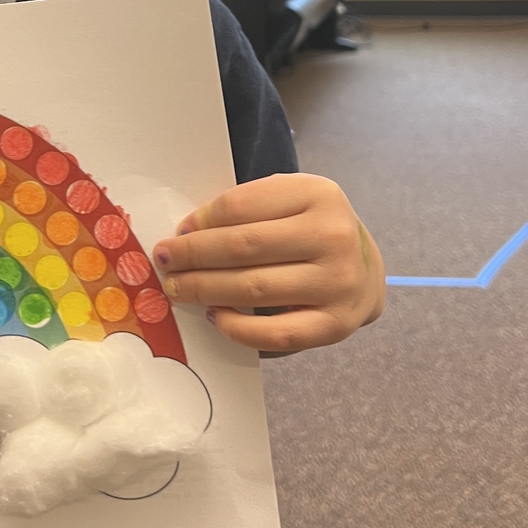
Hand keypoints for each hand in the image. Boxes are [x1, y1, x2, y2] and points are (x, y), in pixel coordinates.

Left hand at [152, 174, 384, 355]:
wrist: (364, 270)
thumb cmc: (311, 230)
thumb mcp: (289, 201)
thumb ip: (247, 209)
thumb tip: (187, 234)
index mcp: (318, 194)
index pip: (242, 206)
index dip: (201, 221)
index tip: (178, 232)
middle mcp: (333, 236)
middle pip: (243, 247)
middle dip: (193, 256)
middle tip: (164, 262)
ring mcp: (337, 283)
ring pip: (253, 288)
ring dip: (205, 289)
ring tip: (178, 288)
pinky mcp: (335, 325)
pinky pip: (275, 333)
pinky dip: (237, 328)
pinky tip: (215, 317)